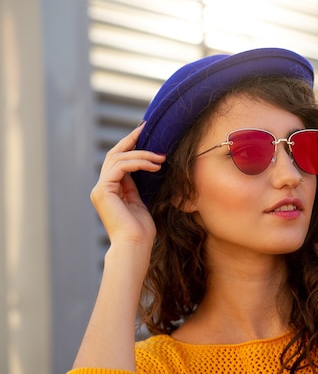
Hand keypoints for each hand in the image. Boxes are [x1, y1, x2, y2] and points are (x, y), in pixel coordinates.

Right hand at [90, 123, 165, 251]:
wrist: (135, 245)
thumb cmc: (142, 229)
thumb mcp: (141, 201)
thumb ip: (137, 185)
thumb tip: (145, 168)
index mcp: (111, 189)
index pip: (119, 161)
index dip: (131, 146)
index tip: (145, 133)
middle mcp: (102, 187)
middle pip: (115, 155)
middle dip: (132, 140)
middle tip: (147, 128)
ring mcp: (100, 188)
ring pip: (119, 159)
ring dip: (142, 155)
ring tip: (161, 158)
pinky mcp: (103, 190)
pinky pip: (120, 167)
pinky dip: (138, 162)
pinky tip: (154, 165)